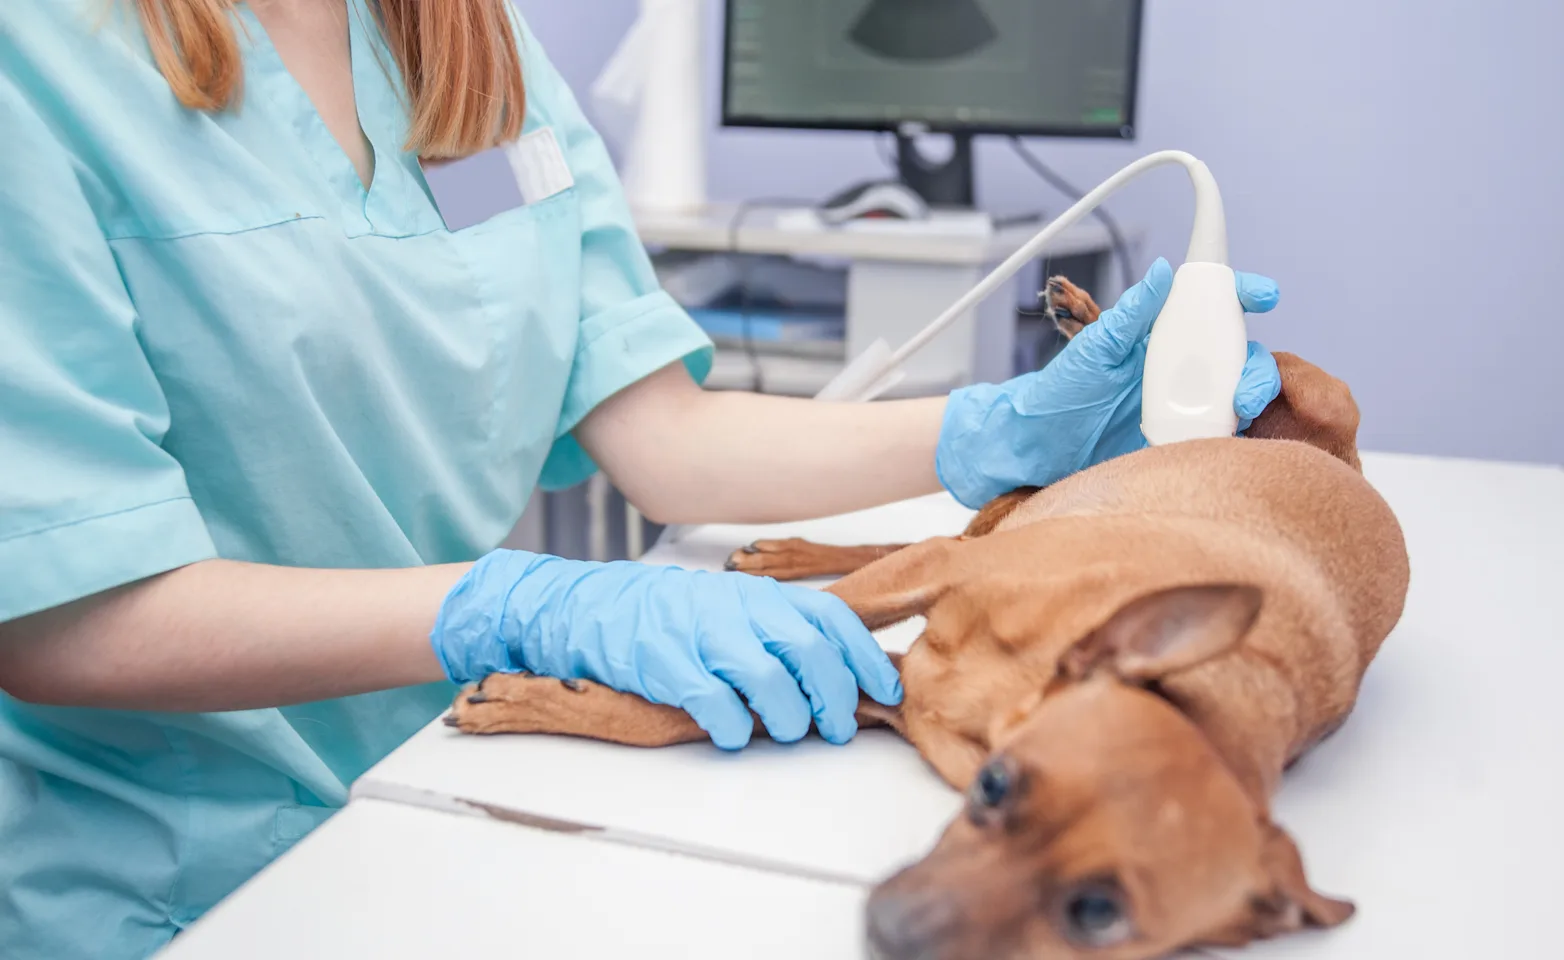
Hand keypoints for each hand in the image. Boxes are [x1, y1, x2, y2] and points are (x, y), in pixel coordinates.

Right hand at [430, 552, 902, 748]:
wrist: (587, 607)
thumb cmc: (668, 616)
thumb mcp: (728, 607)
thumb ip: (776, 630)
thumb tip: (838, 673)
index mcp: (757, 594)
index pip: (829, 617)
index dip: (862, 655)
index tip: (884, 689)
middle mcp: (734, 608)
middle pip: (807, 651)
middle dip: (834, 695)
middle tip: (839, 726)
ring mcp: (698, 634)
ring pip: (767, 679)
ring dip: (789, 717)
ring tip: (789, 732)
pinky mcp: (664, 664)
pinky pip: (714, 703)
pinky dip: (734, 727)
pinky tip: (734, 734)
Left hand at [934, 259, 1281, 507]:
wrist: (1042, 447)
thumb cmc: (1061, 391)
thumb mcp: (1095, 347)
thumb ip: (1132, 313)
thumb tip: (1163, 270)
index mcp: (1162, 334)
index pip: (1212, 306)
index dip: (1243, 294)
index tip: (1263, 295)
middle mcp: (1182, 366)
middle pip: (1241, 355)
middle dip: (1257, 366)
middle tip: (1245, 387)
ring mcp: (1187, 403)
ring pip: (1240, 394)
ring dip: (1250, 399)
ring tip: (1237, 412)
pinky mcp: (1185, 438)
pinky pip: (1223, 433)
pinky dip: (1235, 434)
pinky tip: (1228, 438)